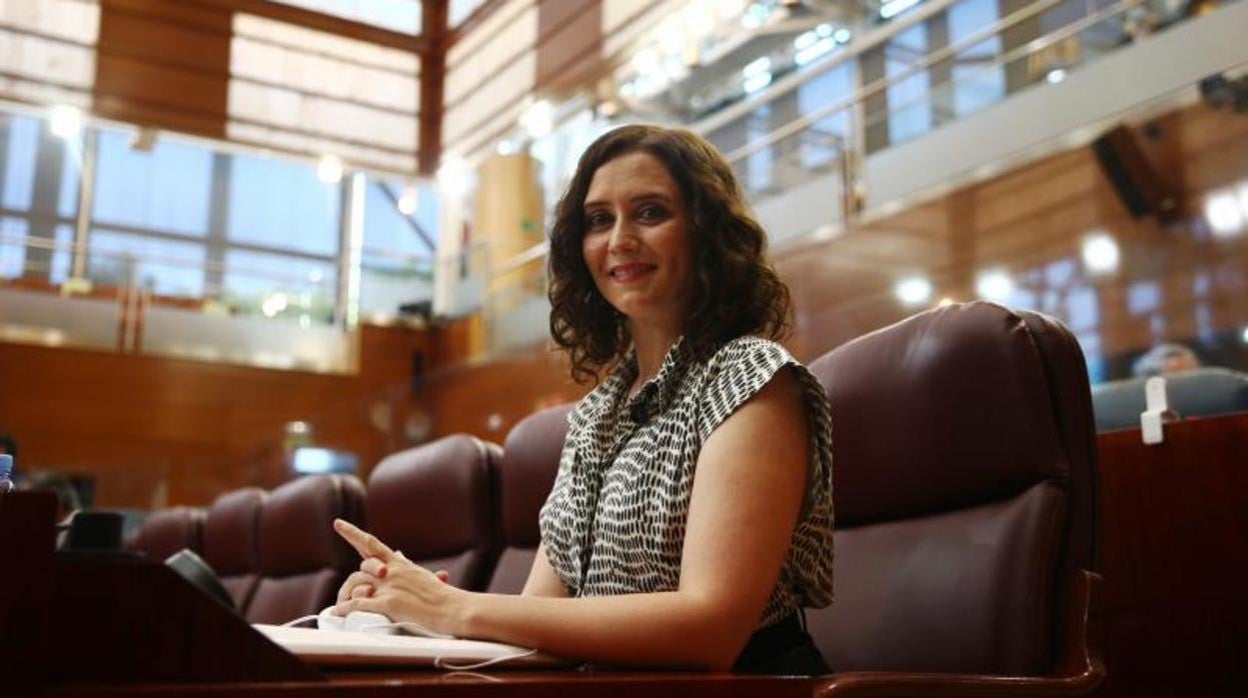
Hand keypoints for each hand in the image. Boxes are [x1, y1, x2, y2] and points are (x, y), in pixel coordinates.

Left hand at [331, 519, 464, 635]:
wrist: (455, 609)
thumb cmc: (444, 597)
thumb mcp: (424, 575)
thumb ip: (407, 566)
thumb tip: (399, 554)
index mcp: (401, 564)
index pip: (372, 543)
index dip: (353, 533)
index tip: (339, 524)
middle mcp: (393, 571)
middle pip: (361, 566)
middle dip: (349, 581)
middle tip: (341, 595)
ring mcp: (390, 586)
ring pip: (356, 583)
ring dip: (345, 595)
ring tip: (342, 606)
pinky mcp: (388, 603)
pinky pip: (358, 604)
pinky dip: (345, 608)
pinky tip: (339, 612)